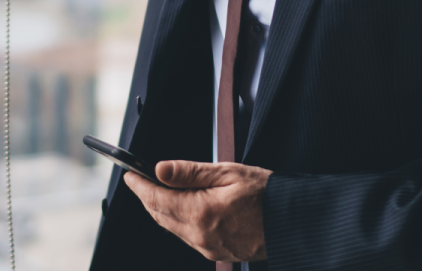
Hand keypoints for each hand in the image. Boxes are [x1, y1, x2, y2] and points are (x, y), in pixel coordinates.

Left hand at [124, 160, 271, 262]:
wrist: (291, 222)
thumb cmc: (267, 194)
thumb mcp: (229, 172)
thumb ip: (191, 172)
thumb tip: (160, 169)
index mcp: (201, 212)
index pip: (157, 199)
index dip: (139, 186)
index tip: (130, 174)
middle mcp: (200, 234)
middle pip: (160, 215)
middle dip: (147, 197)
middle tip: (140, 180)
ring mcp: (207, 247)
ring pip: (171, 227)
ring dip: (161, 209)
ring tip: (159, 190)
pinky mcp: (214, 252)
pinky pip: (186, 236)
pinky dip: (178, 220)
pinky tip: (182, 207)